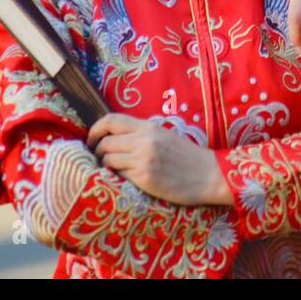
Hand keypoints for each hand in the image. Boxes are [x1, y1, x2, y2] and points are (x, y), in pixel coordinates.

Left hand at [87, 113, 229, 205]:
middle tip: (101, 158)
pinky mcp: (144, 179)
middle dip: (97, 151)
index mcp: (149, 127)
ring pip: (108, 159)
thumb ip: (141, 134)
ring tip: (113, 169)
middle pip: (105, 142)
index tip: (91, 140)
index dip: (95, 129)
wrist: (209, 175)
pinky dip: (117, 176)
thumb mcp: (165, 136)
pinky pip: (118, 175)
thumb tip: (113, 138)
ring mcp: (143, 160)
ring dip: (106, 165)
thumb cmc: (187, 156)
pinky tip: (124, 178)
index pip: (111, 120)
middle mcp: (144, 141)